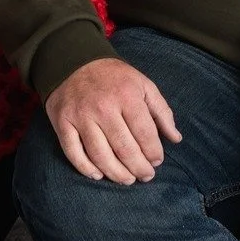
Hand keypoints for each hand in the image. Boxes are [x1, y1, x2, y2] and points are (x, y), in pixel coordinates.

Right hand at [46, 57, 182, 183]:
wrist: (75, 61)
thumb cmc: (114, 78)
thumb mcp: (143, 84)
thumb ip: (161, 111)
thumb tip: (176, 139)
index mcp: (127, 95)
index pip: (144, 133)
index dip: (153, 152)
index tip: (157, 161)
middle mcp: (104, 107)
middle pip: (124, 148)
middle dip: (138, 167)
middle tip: (146, 176)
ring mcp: (81, 117)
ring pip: (100, 155)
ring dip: (116, 173)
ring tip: (128, 180)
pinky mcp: (63, 123)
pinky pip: (74, 153)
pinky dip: (86, 169)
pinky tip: (98, 175)